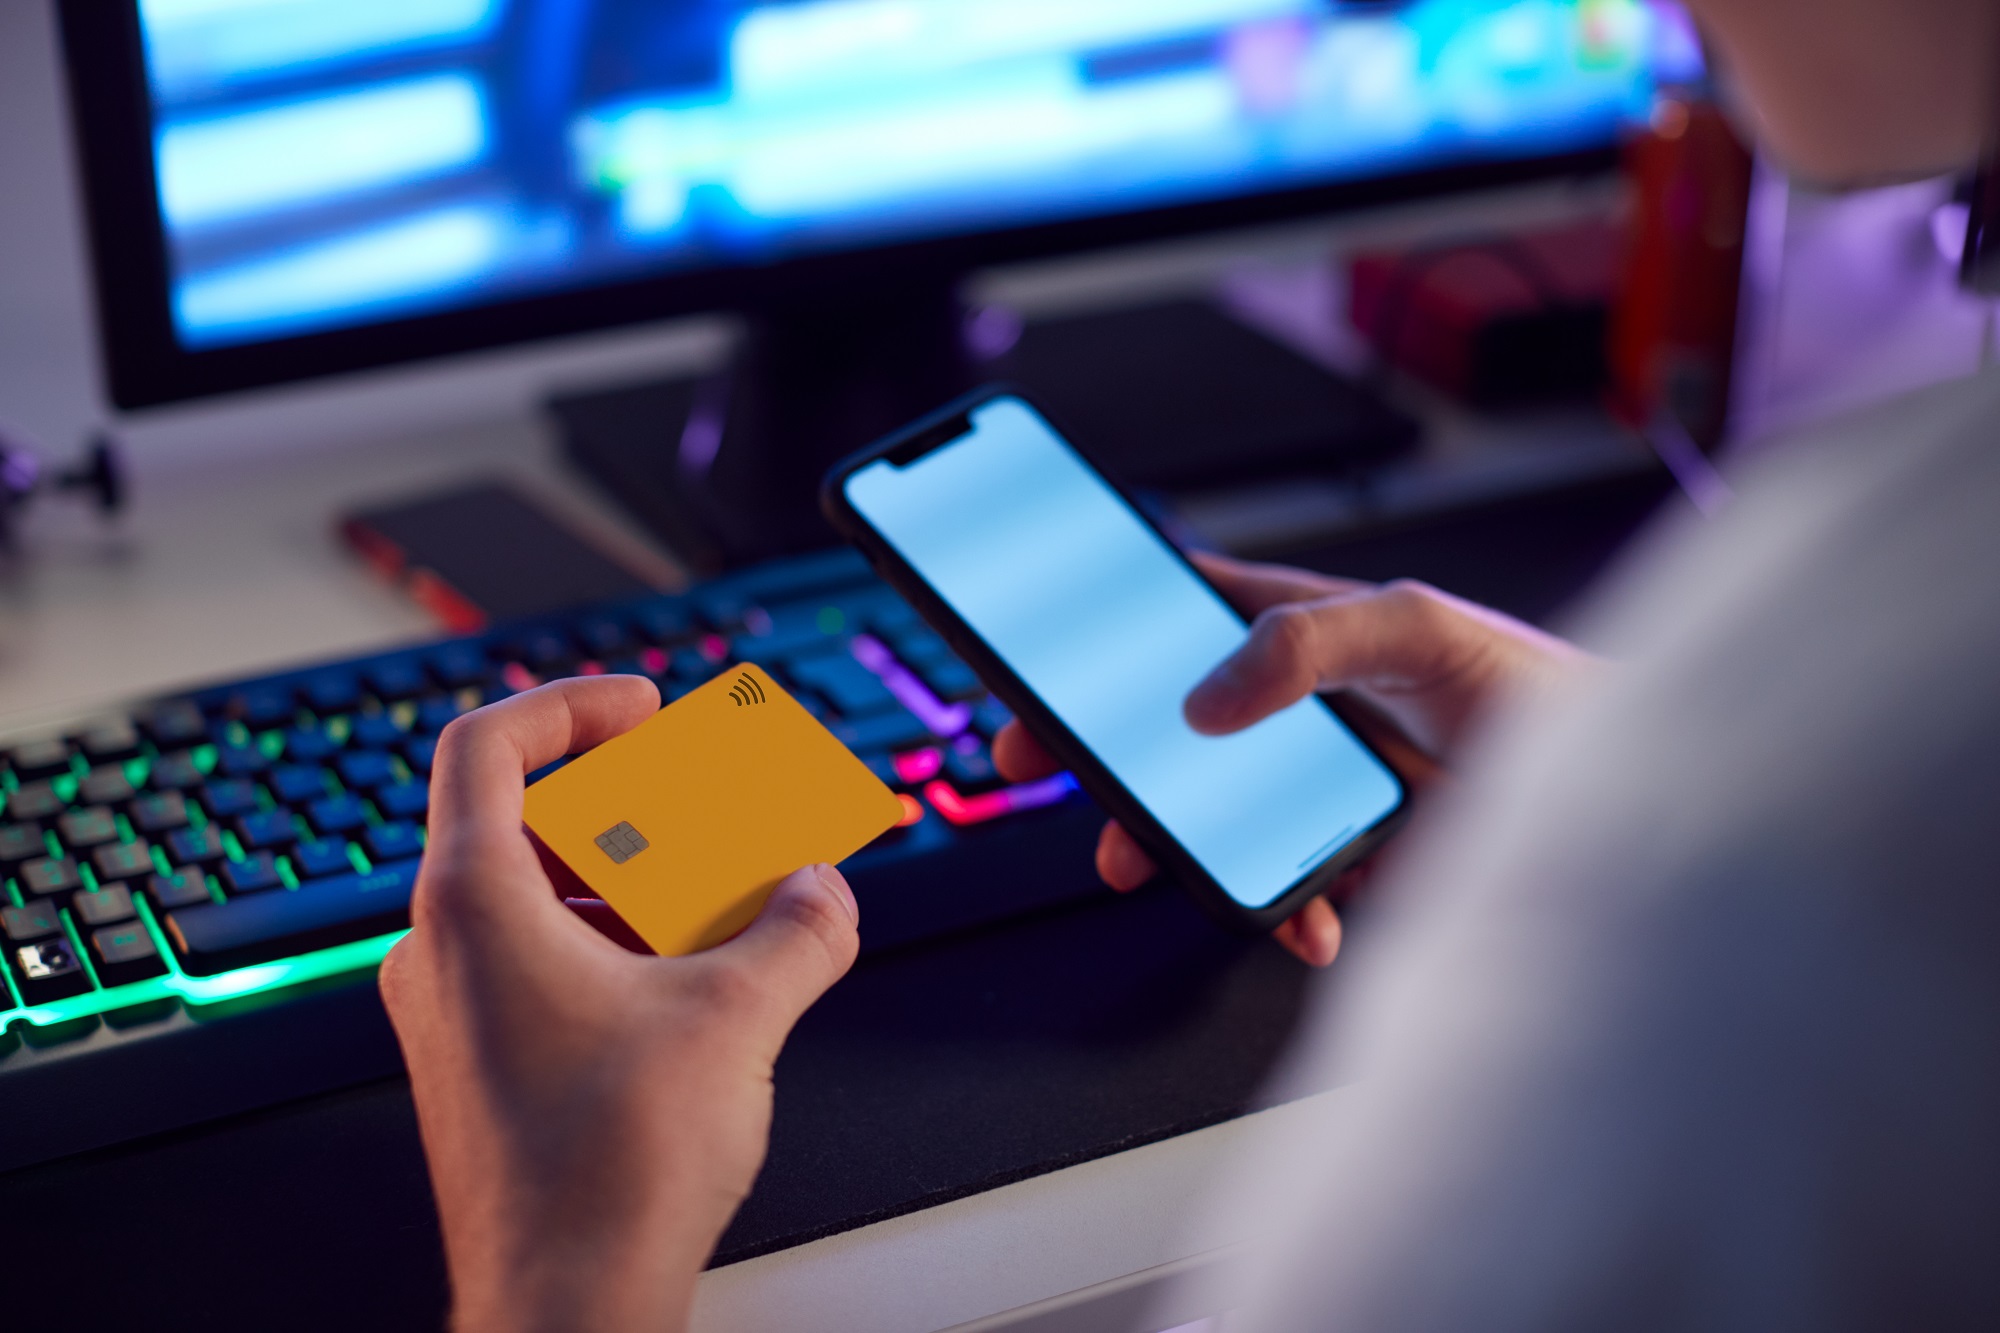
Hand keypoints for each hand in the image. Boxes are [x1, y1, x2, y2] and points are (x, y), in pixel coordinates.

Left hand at [378, 676, 860, 1332]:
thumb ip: (799, 931)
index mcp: (473, 907)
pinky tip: (695, 977)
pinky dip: (616, 943)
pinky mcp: (479, 1064)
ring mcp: (452, 1011)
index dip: (570, 704)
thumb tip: (823, 893)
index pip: (486, 745)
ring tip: (723, 896)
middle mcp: (440, 951)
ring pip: (539, 899)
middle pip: (525, 821)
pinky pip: (541, 962)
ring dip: (634, 881)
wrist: (565, 1304)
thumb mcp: (736, 1018)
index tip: (642, 710)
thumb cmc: (606, 1174)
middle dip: (632, 805)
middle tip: (707, 805)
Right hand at [994, 553, 1593, 967]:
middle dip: (1099, 751)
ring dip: (1172, 847)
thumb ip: (1308, 641)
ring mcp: (1318, 788)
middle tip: (1037, 761)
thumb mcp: (1418, 627)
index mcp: (1304, 628)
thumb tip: (1205, 699)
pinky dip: (1279, 918)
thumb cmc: (1536, 686)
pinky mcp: (1351, 861)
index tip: (1033, 655)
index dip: (1099, 630)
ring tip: (1149, 862)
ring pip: (1211, 819)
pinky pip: (1284, 894)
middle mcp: (1302, 708)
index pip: (1177, 613)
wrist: (1635, 809)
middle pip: (1168, 727)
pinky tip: (1306, 925)